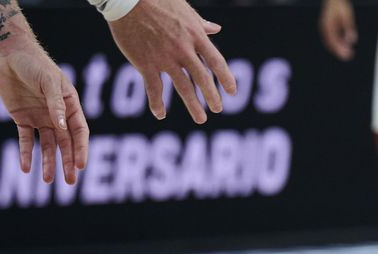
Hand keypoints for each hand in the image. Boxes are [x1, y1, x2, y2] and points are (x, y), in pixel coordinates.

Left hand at [0, 47, 88, 183]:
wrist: (9, 52)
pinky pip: (25, 140)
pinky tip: (26, 169)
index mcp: (70, 106)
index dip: (81, 149)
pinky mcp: (22, 119)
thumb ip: (55, 103)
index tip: (80, 165)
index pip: (79, 132)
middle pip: (65, 143)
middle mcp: (57, 115)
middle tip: (70, 182)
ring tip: (48, 180)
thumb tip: (62, 127)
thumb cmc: (34, 63)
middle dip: (68, 162)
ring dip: (48, 162)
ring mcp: (40, 118)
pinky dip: (26, 154)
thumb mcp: (48, 81)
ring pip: (47, 145)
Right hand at [108, 0, 236, 122]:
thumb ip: (200, 23)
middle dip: (212, 96)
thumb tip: (216, 28)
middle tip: (217, 108)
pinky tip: (160, 114)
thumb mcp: (183, 8)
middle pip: (203, 78)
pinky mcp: (145, 63)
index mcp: (195, 35)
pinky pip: (154, 89)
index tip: (232, 91)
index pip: (216, 62)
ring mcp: (164, 58)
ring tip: (201, 119)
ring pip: (183, 87)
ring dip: (193, 105)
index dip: (226, 78)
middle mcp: (183, 49)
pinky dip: (157, 103)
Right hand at [320, 0, 356, 60]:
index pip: (333, 41)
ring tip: (348, 54)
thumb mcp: (347, 16)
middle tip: (348, 57)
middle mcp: (324, 28)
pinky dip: (336, 44)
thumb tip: (352, 40)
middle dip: (339, 52)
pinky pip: (330, 39)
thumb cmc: (341, 5)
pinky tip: (344, 47)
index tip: (348, 55)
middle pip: (330, 44)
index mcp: (328, 25)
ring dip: (338, 49)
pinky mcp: (327, 28)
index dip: (340, 50)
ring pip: (330, 43)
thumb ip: (349, 28)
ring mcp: (324, 28)